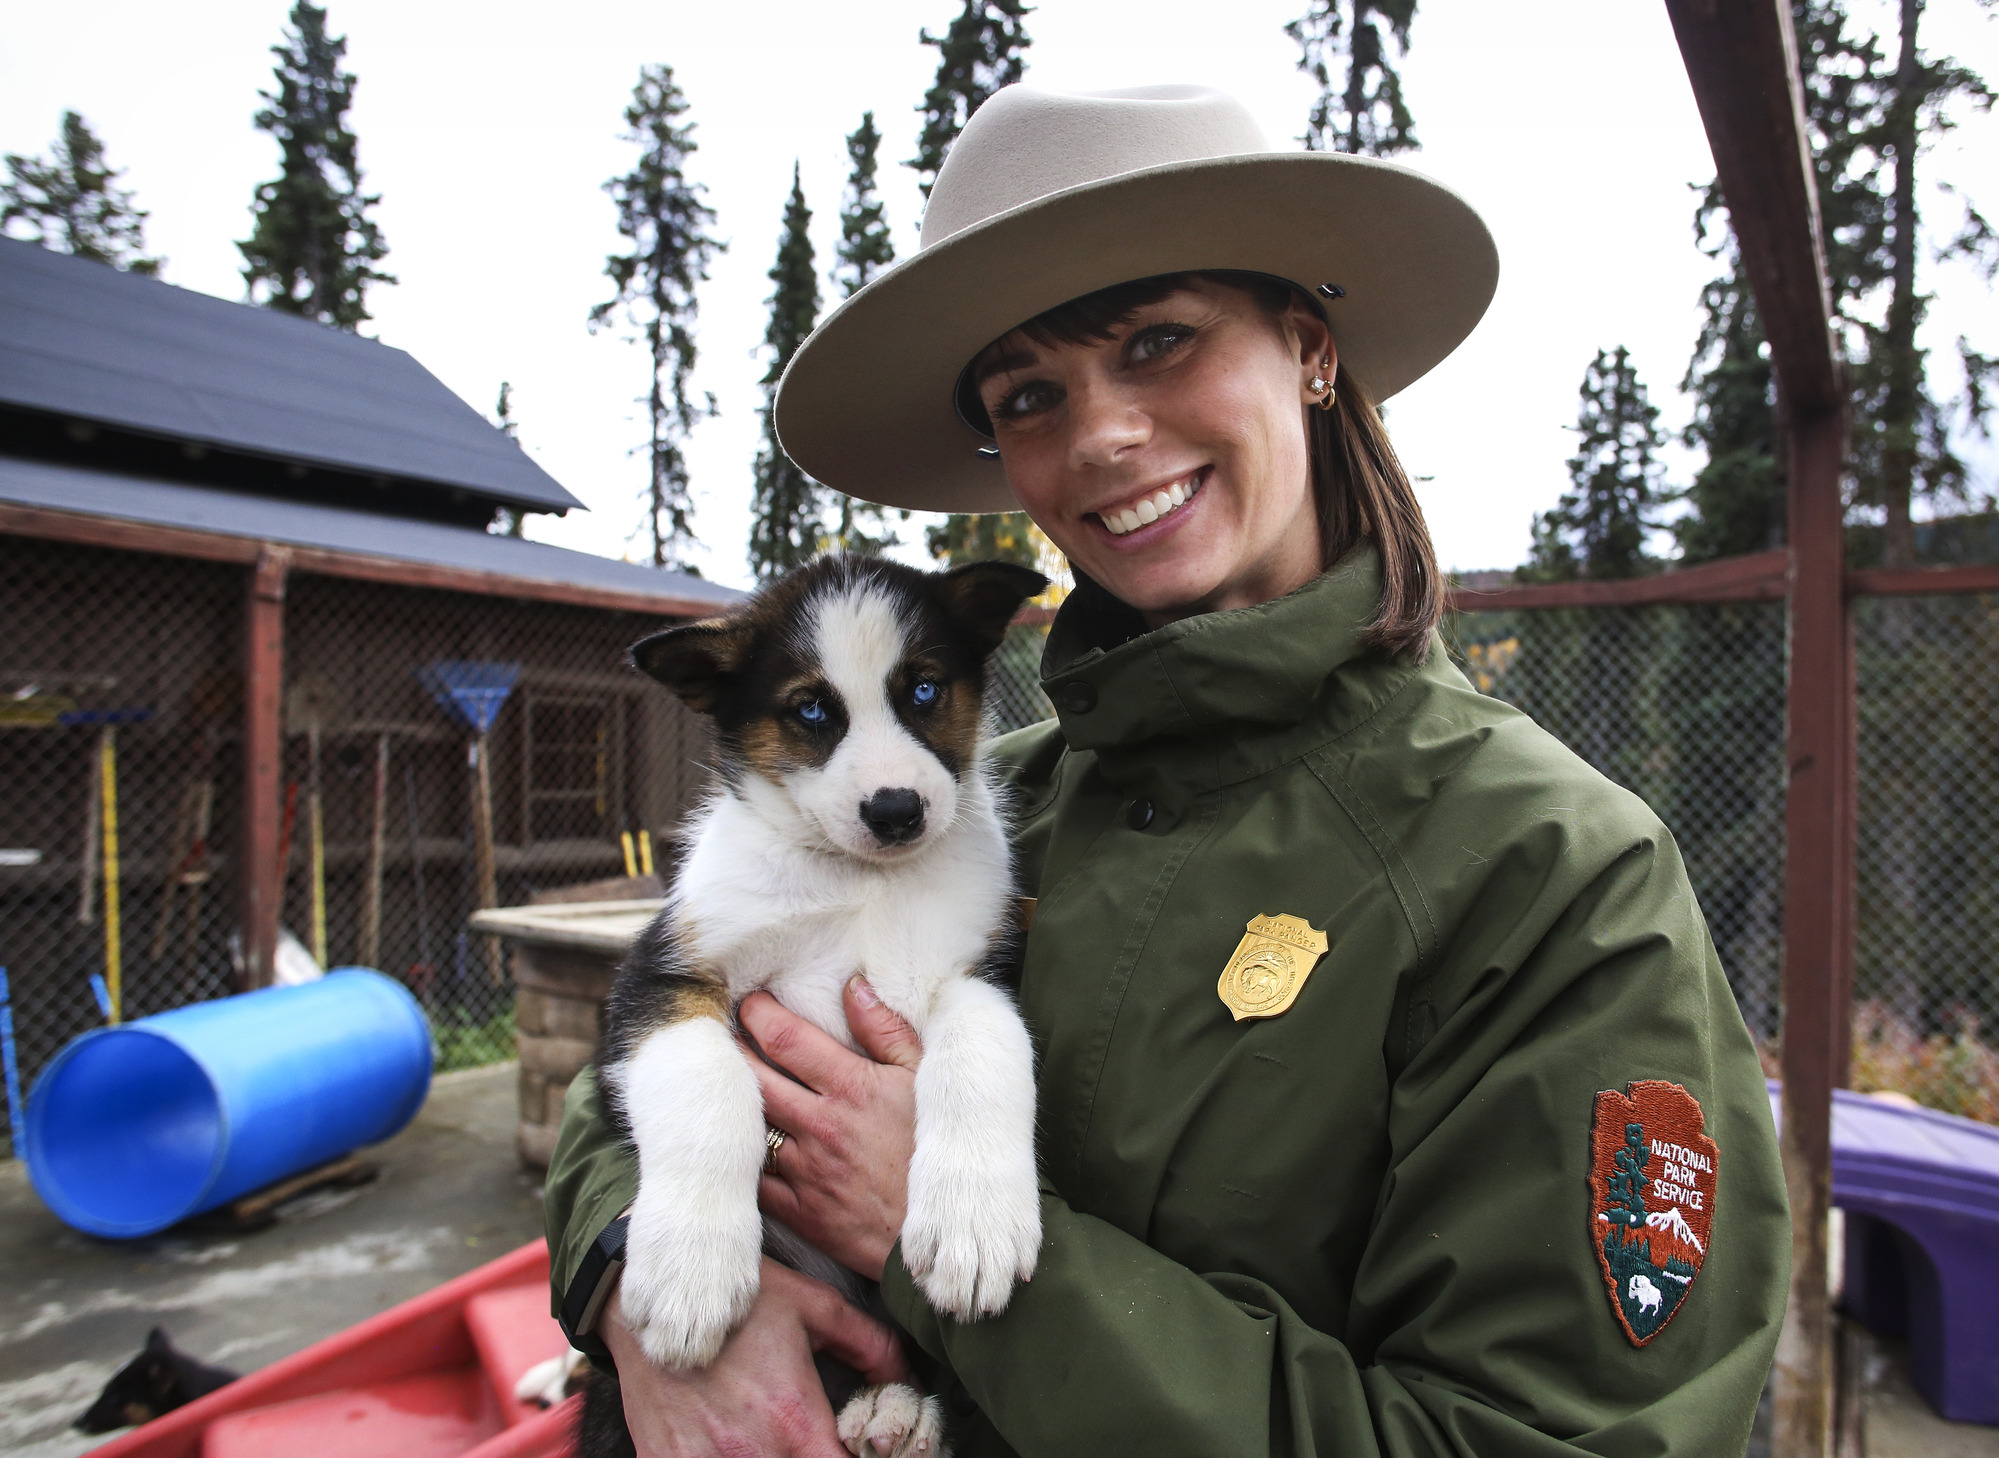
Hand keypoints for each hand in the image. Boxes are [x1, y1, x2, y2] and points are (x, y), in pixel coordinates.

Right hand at [602, 1256, 907, 1457]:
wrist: (653, 1303)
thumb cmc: (736, 1303)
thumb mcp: (812, 1306)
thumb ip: (868, 1342)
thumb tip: (903, 1375)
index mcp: (796, 1423)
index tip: (861, 1449)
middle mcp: (752, 1455)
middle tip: (820, 1442)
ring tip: (777, 1441)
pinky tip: (732, 1444)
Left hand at [747, 976, 922, 1280]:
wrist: (940, 1236)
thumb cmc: (936, 1152)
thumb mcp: (925, 1081)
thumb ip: (886, 1031)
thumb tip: (854, 986)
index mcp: (852, 1088)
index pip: (786, 1038)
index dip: (758, 1013)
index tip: (749, 1002)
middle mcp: (821, 1125)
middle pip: (753, 1075)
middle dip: (731, 1047)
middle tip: (720, 1030)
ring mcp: (805, 1170)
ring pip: (748, 1123)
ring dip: (732, 1098)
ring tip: (720, 1078)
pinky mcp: (798, 1211)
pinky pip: (752, 1178)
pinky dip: (738, 1156)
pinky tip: (732, 1140)